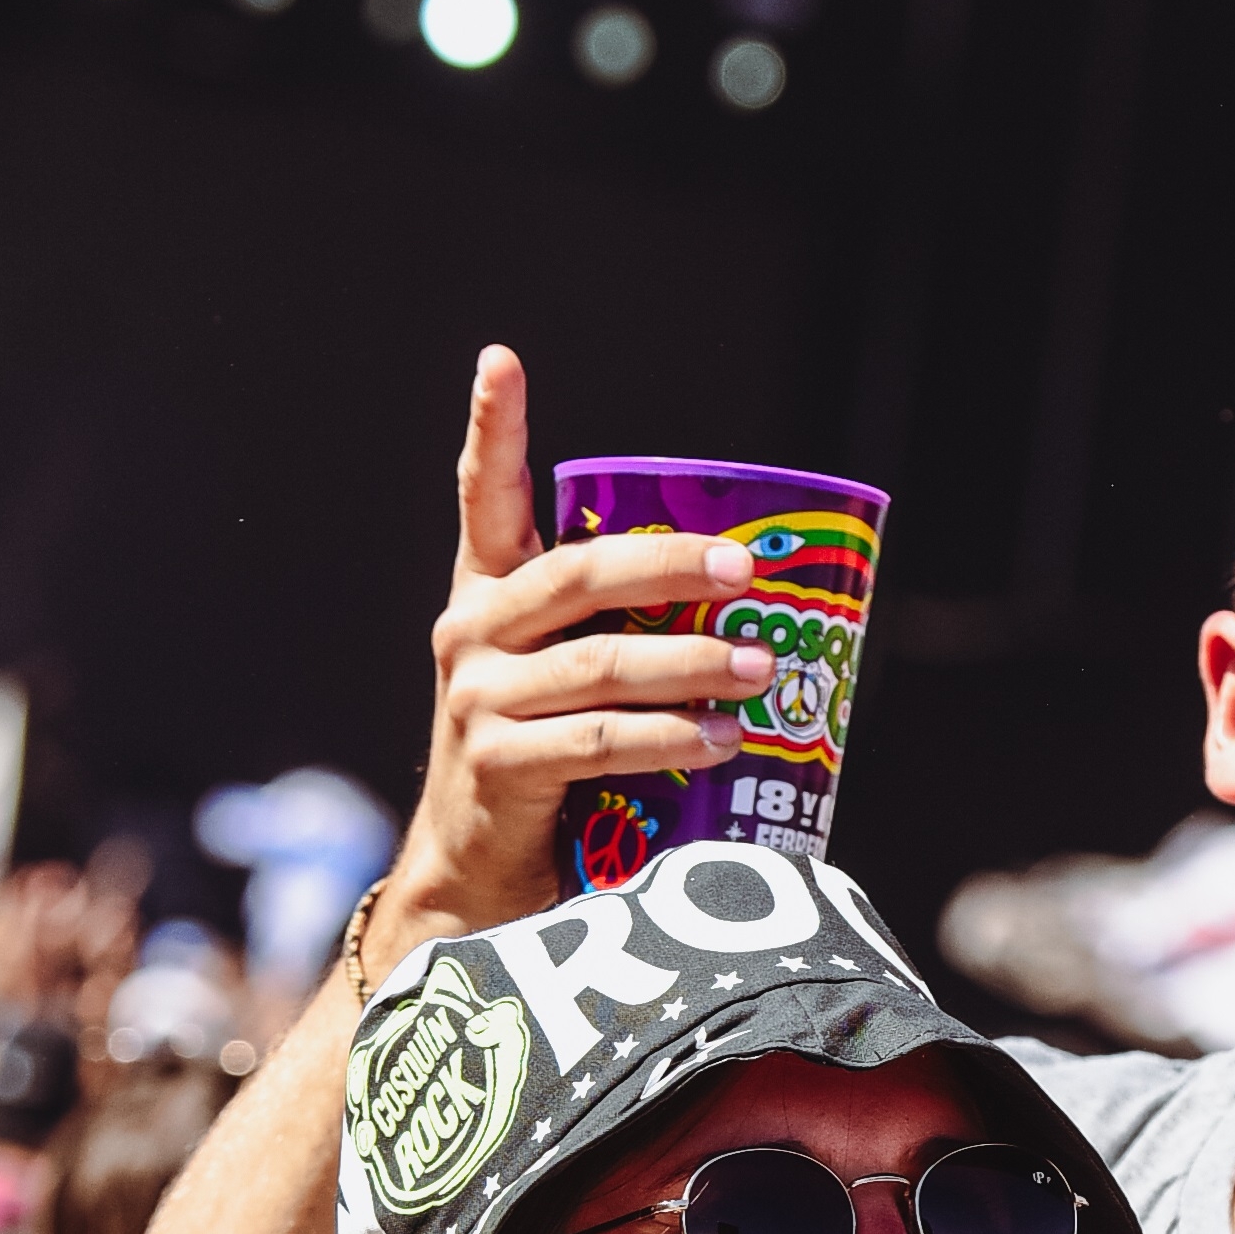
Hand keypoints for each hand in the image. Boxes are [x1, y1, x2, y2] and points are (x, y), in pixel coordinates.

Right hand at [380, 348, 779, 947]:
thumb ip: (621, 632)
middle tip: (748, 569)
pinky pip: (600, 740)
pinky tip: (724, 741)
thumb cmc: (548, 760)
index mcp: (489, 594)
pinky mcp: (496, 765)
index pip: (482, 496)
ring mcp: (478, 699)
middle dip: (671, 564)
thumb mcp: (566, 677)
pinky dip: (671, 739)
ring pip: (603, 664)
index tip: (501, 359)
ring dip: (693, 665)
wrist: (479, 875)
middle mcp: (472, 633)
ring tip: (762, 671)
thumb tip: (752, 603)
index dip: (492, 427)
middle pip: (579, 575)